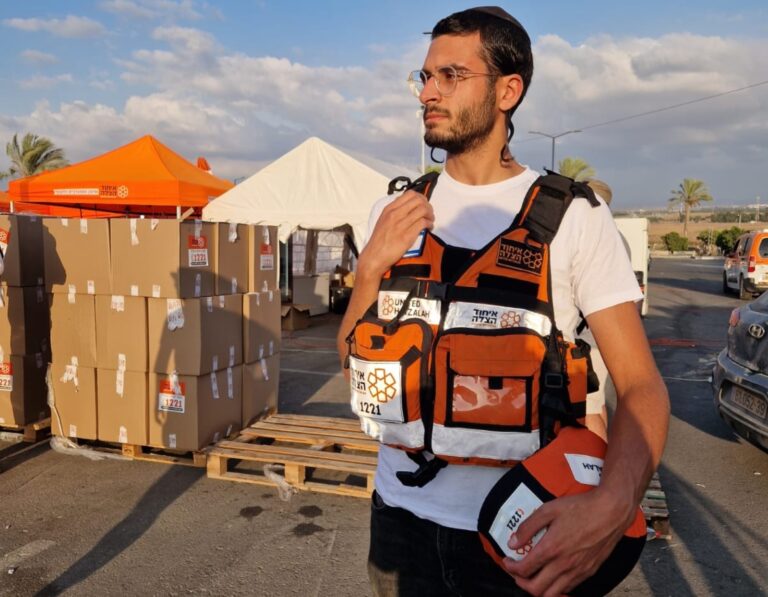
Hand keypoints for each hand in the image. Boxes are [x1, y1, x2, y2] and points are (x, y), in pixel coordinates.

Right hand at [358, 190, 433, 277]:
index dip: (421, 198)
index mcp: (389, 209)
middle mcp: (395, 214)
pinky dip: (429, 224)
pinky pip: (423, 223)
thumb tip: (408, 207)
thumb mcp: (383, 221)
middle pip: (419, 201)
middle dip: (428, 206)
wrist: (374, 257)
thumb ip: (394, 212)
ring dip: (430, 215)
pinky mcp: (406, 236)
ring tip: (430, 221)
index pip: (409, 194)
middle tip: (429, 214)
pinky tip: (428, 228)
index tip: (423, 205)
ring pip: (422, 210)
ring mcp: (400, 224)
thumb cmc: (379, 241)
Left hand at [501, 490, 632, 596]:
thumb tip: (513, 543)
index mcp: (551, 549)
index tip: (508, 561)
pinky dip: (555, 587)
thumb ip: (528, 527)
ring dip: (538, 588)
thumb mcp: (548, 510)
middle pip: (535, 589)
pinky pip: (568, 589)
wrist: (611, 511)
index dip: (511, 568)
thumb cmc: (581, 507)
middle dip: (520, 582)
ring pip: (552, 594)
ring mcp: (578, 571)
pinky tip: (552, 575)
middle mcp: (564, 564)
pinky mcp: (589, 572)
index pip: (524, 569)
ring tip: (532, 577)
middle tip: (516, 572)